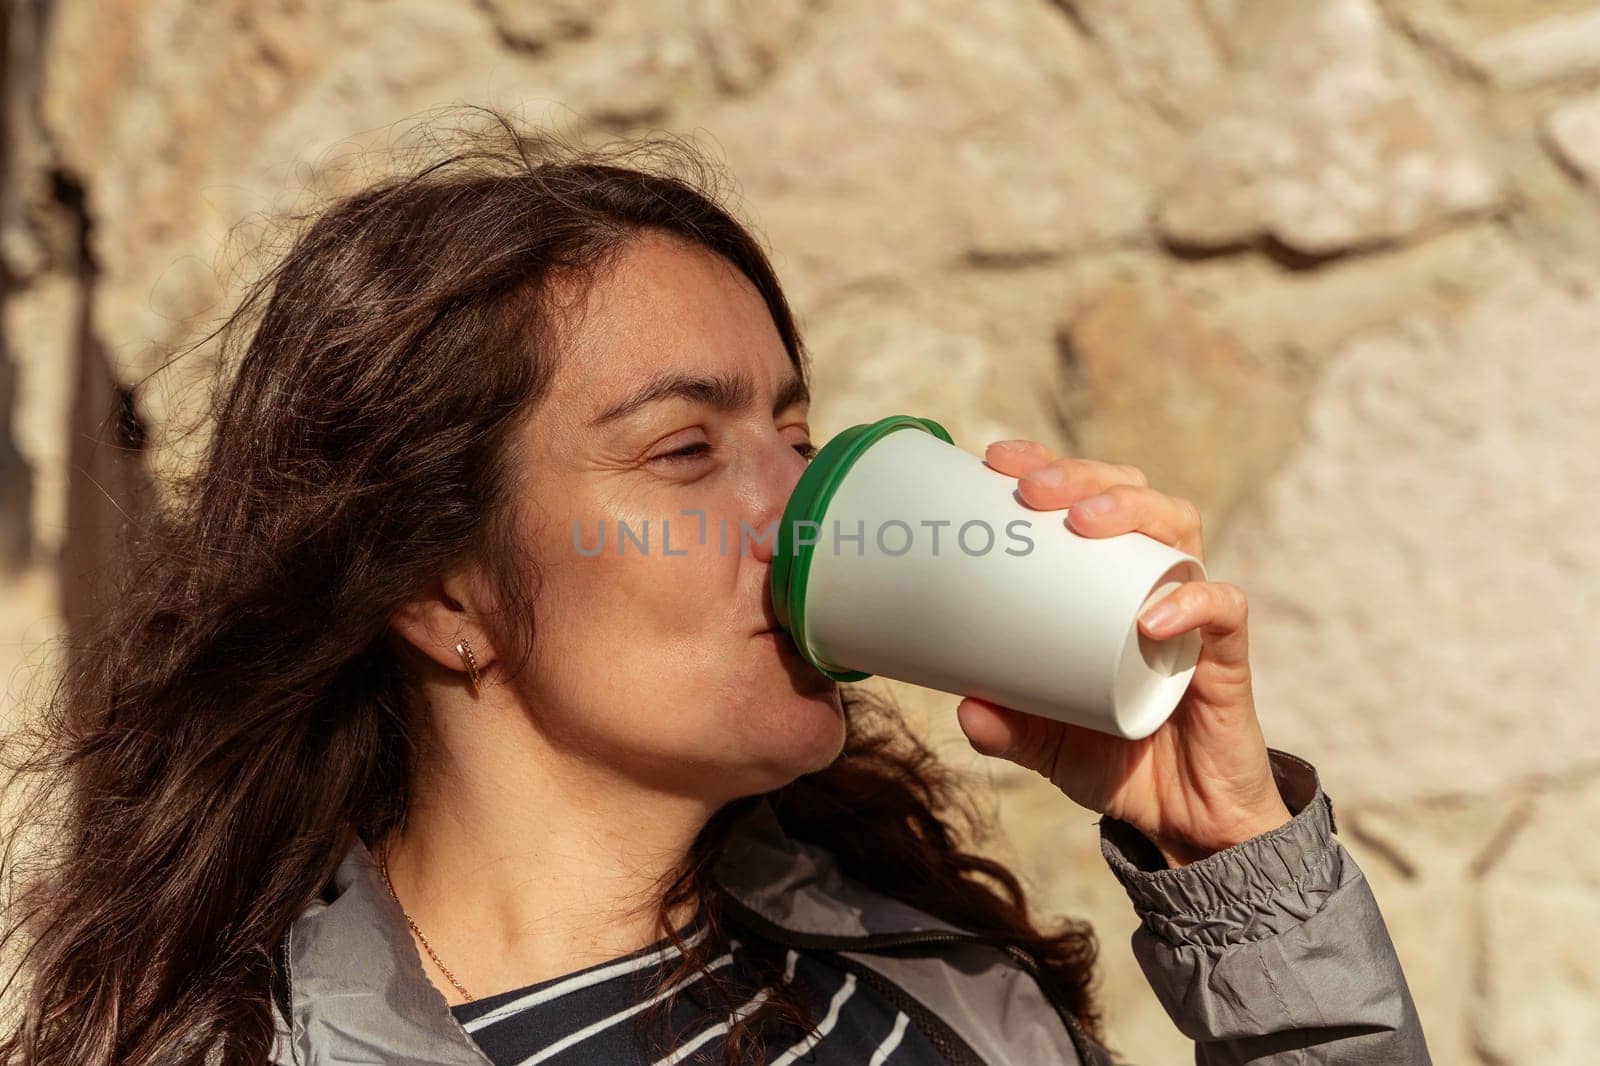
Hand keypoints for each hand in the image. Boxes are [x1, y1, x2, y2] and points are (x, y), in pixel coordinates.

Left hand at [954, 440, 1291, 866]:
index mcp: (1109, 586)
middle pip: (1134, 495)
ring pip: (1180, 528)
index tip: (996, 460)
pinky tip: (1152, 616)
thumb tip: (962, 706)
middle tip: (1032, 491)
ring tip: (1083, 523)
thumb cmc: (1118, 762)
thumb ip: (1008, 728)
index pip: (1087, 501)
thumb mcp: (1046, 745)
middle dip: (1083, 476)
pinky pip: (1224, 611)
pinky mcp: (1227, 659)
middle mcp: (1154, 584)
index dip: (1050, 467)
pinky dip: (1193, 602)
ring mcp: (1194, 616)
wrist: (1182, 824)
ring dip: (1132, 510)